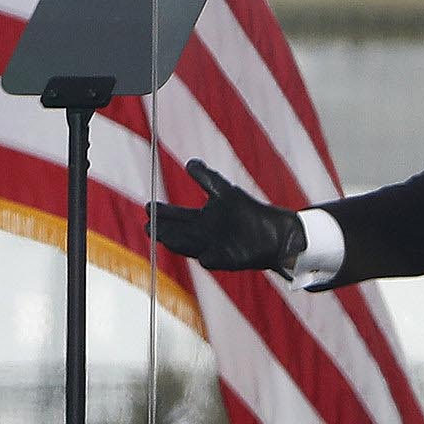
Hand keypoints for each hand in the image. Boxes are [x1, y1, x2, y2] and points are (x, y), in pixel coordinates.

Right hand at [153, 159, 306, 273]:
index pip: (176, 217)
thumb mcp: (224, 191)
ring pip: (188, 246)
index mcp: (201, 220)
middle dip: (162, 229)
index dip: (162, 213)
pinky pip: (212, 260)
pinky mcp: (227, 260)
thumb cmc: (249, 211)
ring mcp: (213, 248)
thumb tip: (189, 162)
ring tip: (162, 235)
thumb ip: (206, 178)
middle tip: (148, 224)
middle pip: (177, 232)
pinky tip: (201, 254)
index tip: (147, 206)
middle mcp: (203, 235)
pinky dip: (206, 257)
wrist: (275, 232)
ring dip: (175, 242)